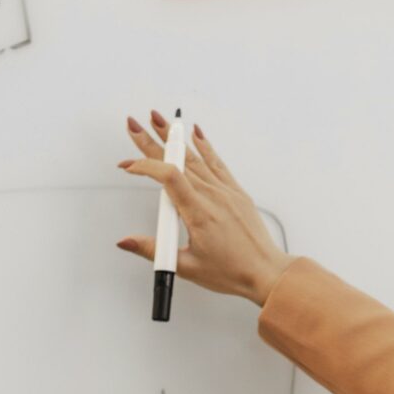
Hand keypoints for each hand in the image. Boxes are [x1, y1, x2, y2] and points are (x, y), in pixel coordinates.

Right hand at [117, 112, 290, 305]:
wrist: (266, 273)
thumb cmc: (233, 273)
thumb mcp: (187, 266)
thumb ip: (153, 251)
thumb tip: (126, 242)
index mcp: (199, 213)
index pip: (167, 177)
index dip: (144, 166)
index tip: (127, 166)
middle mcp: (213, 196)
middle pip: (177, 161)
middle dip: (152, 140)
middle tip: (134, 124)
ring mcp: (225, 192)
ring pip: (195, 157)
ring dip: (174, 137)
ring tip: (159, 119)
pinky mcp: (236, 192)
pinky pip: (218, 163)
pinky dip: (205, 146)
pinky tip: (196, 133)